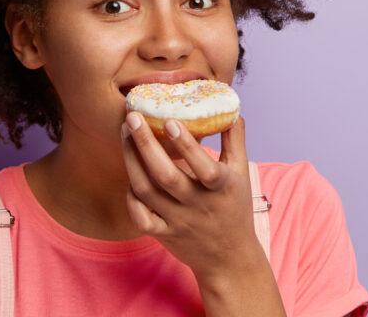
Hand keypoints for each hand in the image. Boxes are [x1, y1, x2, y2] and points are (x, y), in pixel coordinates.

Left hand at [120, 112, 261, 277]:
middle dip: (145, 145)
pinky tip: (129, 175)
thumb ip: (234, 140)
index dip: (188, 146)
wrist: (229, 258)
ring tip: (125, 134)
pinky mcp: (163, 234)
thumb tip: (230, 108)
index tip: (171, 121)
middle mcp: (197, 206)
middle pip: (166, 176)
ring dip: (131, 161)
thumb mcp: (242, 173)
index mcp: (221, 189)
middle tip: (132, 118)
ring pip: (146, 191)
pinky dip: (131, 197)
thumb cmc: (234, 208)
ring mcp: (178, 221)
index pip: (205, 168)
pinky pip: (140, 217)